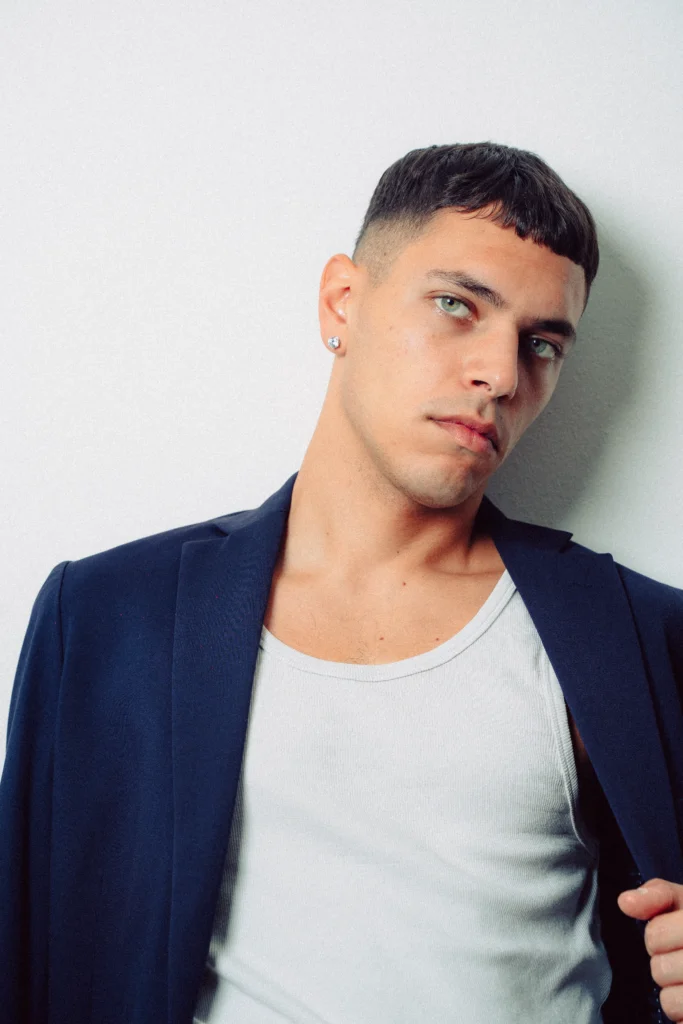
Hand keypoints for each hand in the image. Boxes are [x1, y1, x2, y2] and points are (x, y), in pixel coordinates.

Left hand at [618, 879, 682, 1020]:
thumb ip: (657, 894)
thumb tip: (625, 902)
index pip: (655, 935)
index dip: (657, 936)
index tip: (673, 934)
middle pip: (659, 970)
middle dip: (665, 964)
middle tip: (682, 958)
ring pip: (670, 1002)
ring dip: (675, 993)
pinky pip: (681, 1020)